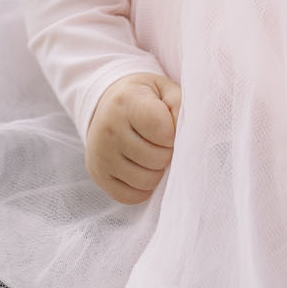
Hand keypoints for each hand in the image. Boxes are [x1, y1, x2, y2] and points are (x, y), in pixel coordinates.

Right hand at [85, 72, 180, 203]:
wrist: (108, 105)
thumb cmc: (145, 99)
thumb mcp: (165, 91)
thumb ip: (180, 107)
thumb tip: (188, 138)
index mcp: (127, 102)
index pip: (163, 133)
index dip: (173, 135)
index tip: (168, 128)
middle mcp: (108, 128)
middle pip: (157, 159)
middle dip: (167, 154)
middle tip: (161, 144)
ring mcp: (100, 154)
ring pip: (145, 181)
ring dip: (157, 172)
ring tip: (152, 156)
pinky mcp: (98, 174)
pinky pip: (130, 196)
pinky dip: (142, 188)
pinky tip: (141, 169)